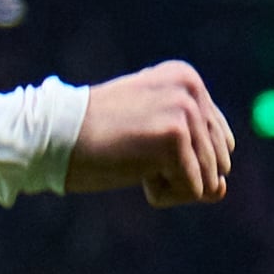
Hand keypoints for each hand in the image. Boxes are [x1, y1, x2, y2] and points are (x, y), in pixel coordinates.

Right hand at [64, 62, 235, 207]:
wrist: (51, 137)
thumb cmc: (94, 142)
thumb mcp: (152, 142)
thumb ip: (194, 159)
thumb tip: (222, 189)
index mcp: (186, 78)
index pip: (219, 140)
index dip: (183, 160)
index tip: (140, 143)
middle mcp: (191, 88)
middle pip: (217, 161)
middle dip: (178, 173)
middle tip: (134, 153)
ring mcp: (185, 110)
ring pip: (207, 180)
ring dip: (169, 185)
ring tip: (132, 160)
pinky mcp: (175, 137)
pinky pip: (192, 192)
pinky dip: (161, 195)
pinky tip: (133, 172)